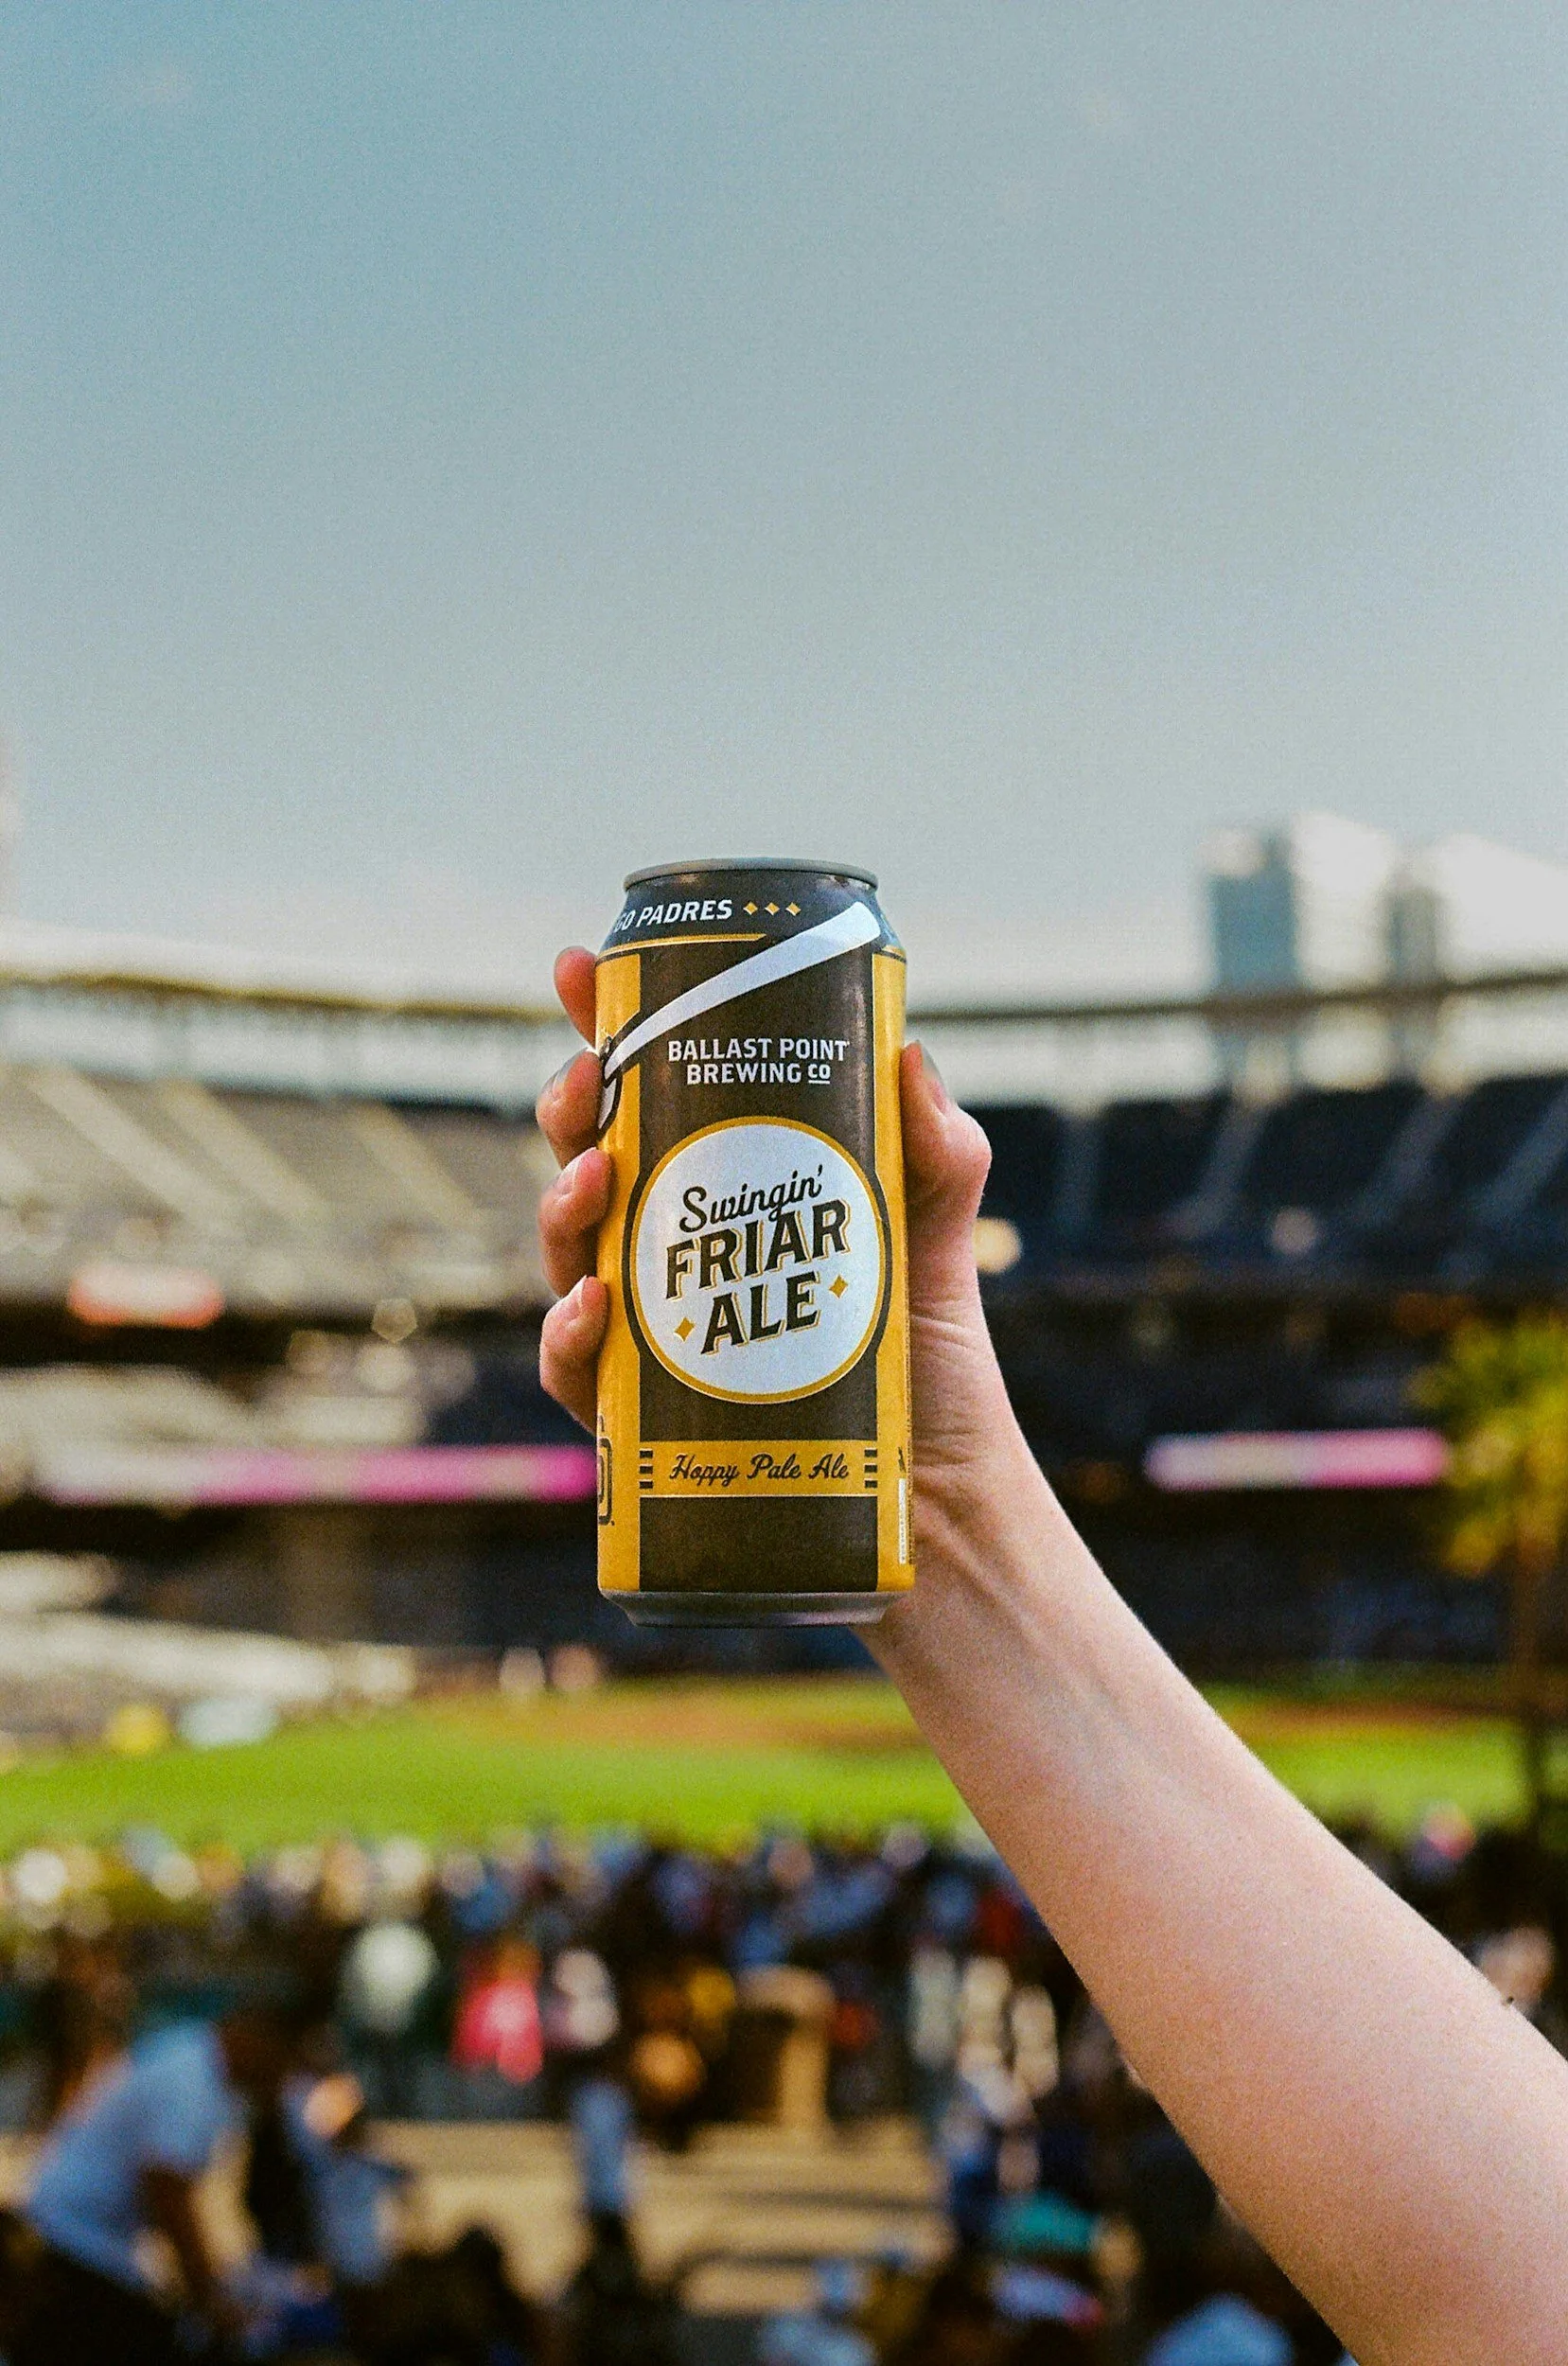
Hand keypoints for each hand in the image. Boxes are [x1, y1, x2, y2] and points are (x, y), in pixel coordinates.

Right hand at [534, 947, 1024, 1558]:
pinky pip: (576, 1371)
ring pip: (567, 1254)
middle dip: (569, 1109)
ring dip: (560, 1205)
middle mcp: (673, 1257)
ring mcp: (649, 1335)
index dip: (605, 1031)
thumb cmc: (928, 1365)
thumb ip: (937, 1151)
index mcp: (726, 1195)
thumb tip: (909, 1051)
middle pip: (588, 1161)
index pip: (650, 1097)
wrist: (937, 1497)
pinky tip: (595, 1307)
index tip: (582, 971)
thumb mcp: (934, 1239)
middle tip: (586, 1083)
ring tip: (593, 1179)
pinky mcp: (641, 1421)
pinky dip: (570, 1334)